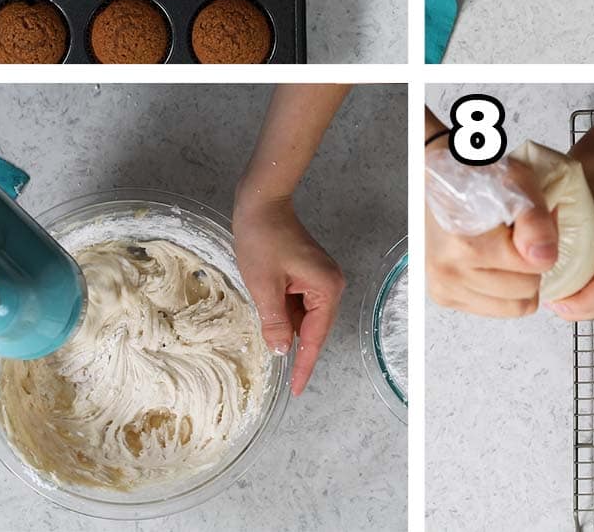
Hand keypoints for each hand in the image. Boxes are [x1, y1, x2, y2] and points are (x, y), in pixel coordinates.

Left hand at [232, 193, 344, 395]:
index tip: (296, 389)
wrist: (262, 204)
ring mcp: (322, 278)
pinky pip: (301, 304)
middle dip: (297, 348)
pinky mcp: (311, 273)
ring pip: (306, 317)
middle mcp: (331, 284)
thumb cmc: (262, 239)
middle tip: (285, 380)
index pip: (315, 336)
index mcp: (325, 288)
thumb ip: (275, 322)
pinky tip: (274, 322)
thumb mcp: (264, 286)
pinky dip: (287, 315)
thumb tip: (282, 351)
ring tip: (272, 343)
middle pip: (314, 328)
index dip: (304, 364)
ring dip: (289, 329)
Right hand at [426, 147, 558, 317]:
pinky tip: (491, 263)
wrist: (437, 177)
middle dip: (530, 264)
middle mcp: (450, 272)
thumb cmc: (474, 176)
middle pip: (527, 291)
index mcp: (466, 245)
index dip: (544, 241)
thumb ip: (536, 222)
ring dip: (517, 280)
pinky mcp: (445, 297)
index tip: (531, 222)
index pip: (535, 267)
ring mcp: (445, 287)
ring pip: (515, 307)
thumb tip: (543, 257)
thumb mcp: (517, 182)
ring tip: (503, 249)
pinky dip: (501, 291)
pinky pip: (495, 310)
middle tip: (518, 236)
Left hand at [548, 138, 593, 320]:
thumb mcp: (564, 183)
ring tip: (561, 302)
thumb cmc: (591, 168)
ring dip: (591, 307)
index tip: (555, 298)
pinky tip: (576, 294)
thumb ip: (545, 208)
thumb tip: (519, 238)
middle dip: (584, 308)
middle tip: (553, 304)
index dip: (583, 298)